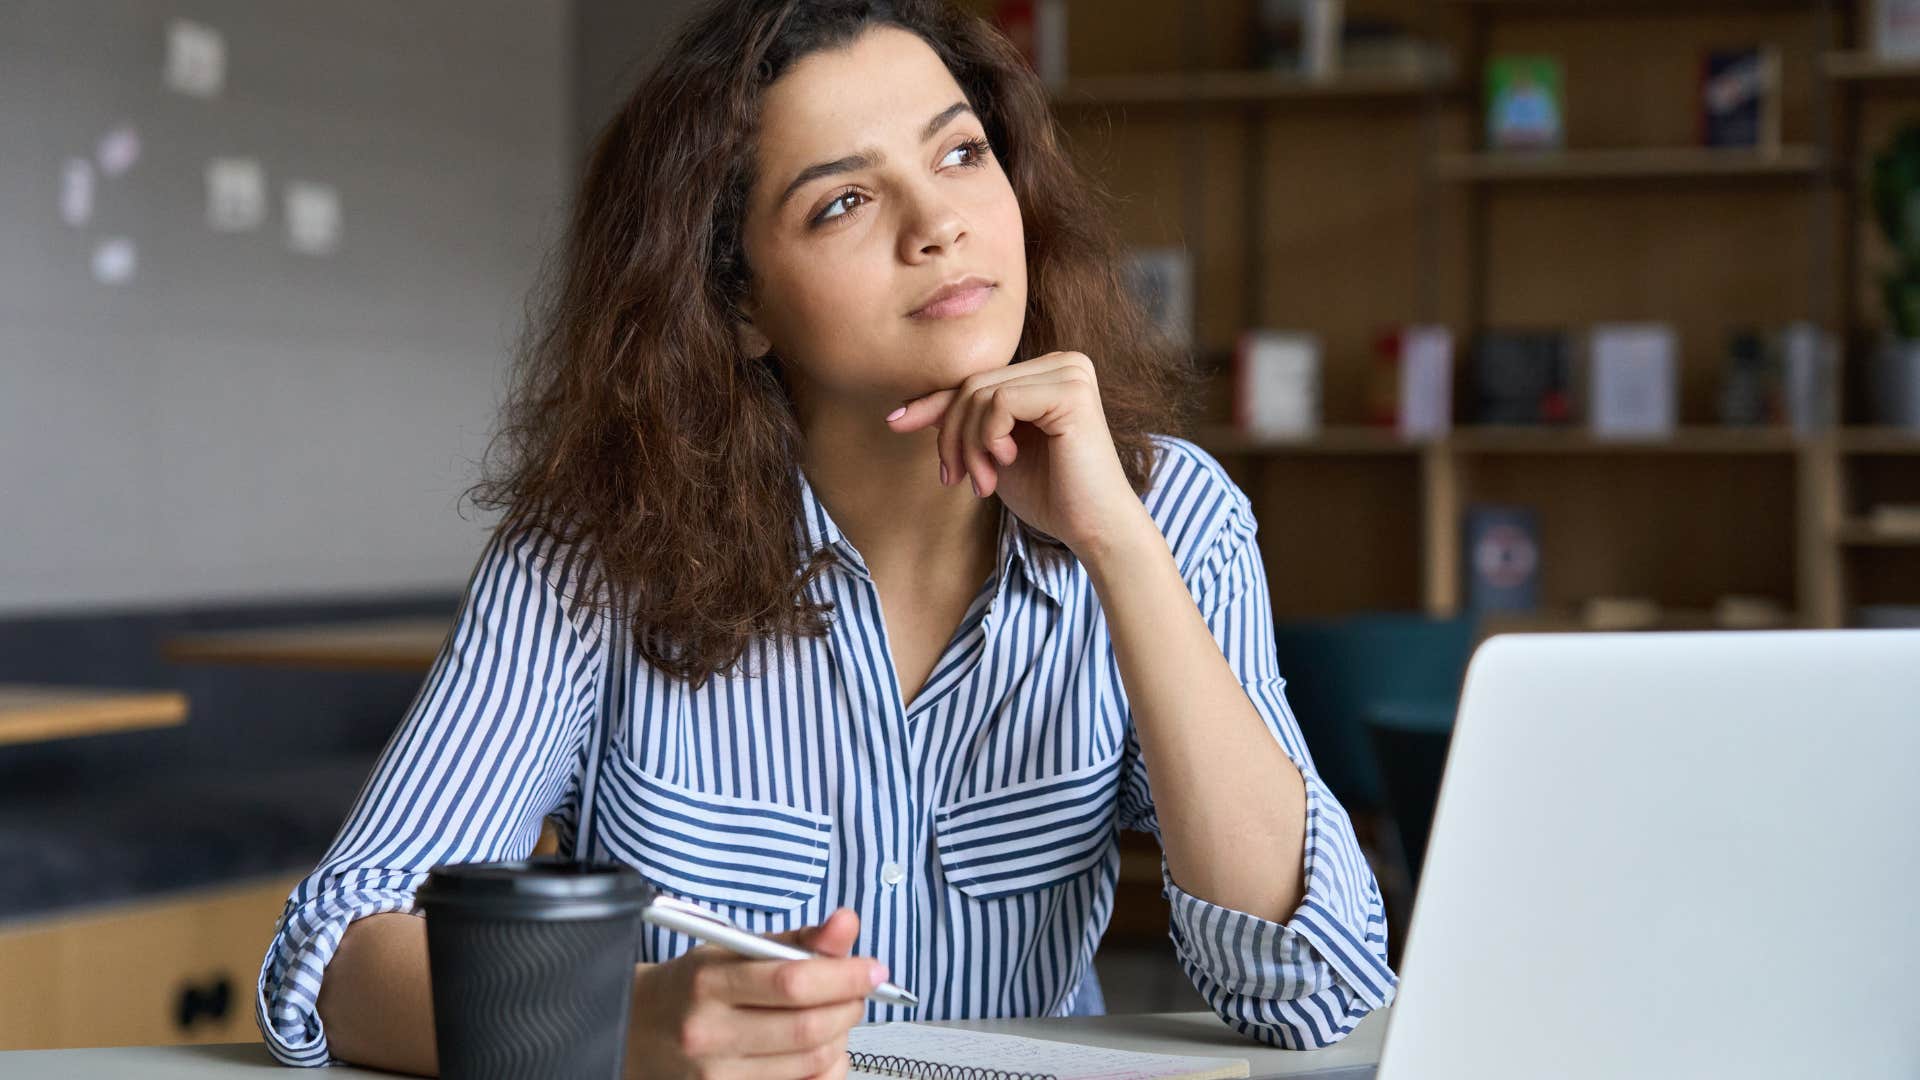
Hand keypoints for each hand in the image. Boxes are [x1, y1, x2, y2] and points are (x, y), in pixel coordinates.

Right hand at [625, 907, 879, 1079]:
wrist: (637, 1031)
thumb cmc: (693, 986)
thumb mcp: (735, 948)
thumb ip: (797, 940)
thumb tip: (847, 924)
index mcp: (709, 982)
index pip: (792, 982)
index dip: (845, 976)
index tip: (873, 969)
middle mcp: (709, 1033)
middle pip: (808, 1028)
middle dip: (849, 1006)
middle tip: (857, 991)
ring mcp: (716, 1076)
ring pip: (811, 1062)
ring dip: (839, 1037)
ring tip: (834, 1016)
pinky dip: (824, 1068)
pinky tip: (818, 1049)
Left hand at [883, 351, 1150, 561]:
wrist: (1093, 529)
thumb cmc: (1050, 495)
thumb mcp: (992, 453)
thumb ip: (963, 424)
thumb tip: (906, 409)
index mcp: (1047, 372)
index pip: (975, 380)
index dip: (933, 404)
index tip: (895, 423)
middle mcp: (1063, 362)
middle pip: (973, 384)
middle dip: (952, 436)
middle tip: (955, 480)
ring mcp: (1070, 372)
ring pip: (980, 393)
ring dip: (969, 445)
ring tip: (983, 482)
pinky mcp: (1070, 391)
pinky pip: (999, 401)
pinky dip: (988, 438)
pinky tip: (1005, 463)